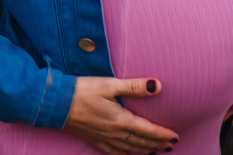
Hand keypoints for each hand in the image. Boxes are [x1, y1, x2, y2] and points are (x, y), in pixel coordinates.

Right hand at [64, 76, 179, 153]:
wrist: (56, 103)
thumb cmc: (82, 91)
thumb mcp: (109, 84)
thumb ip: (134, 86)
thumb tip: (157, 86)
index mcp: (120, 120)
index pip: (147, 130)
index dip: (163, 134)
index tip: (176, 137)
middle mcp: (114, 133)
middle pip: (141, 142)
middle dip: (157, 144)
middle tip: (171, 145)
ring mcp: (103, 138)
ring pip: (130, 148)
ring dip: (145, 150)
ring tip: (156, 151)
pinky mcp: (94, 139)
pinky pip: (114, 151)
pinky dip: (126, 154)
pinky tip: (129, 153)